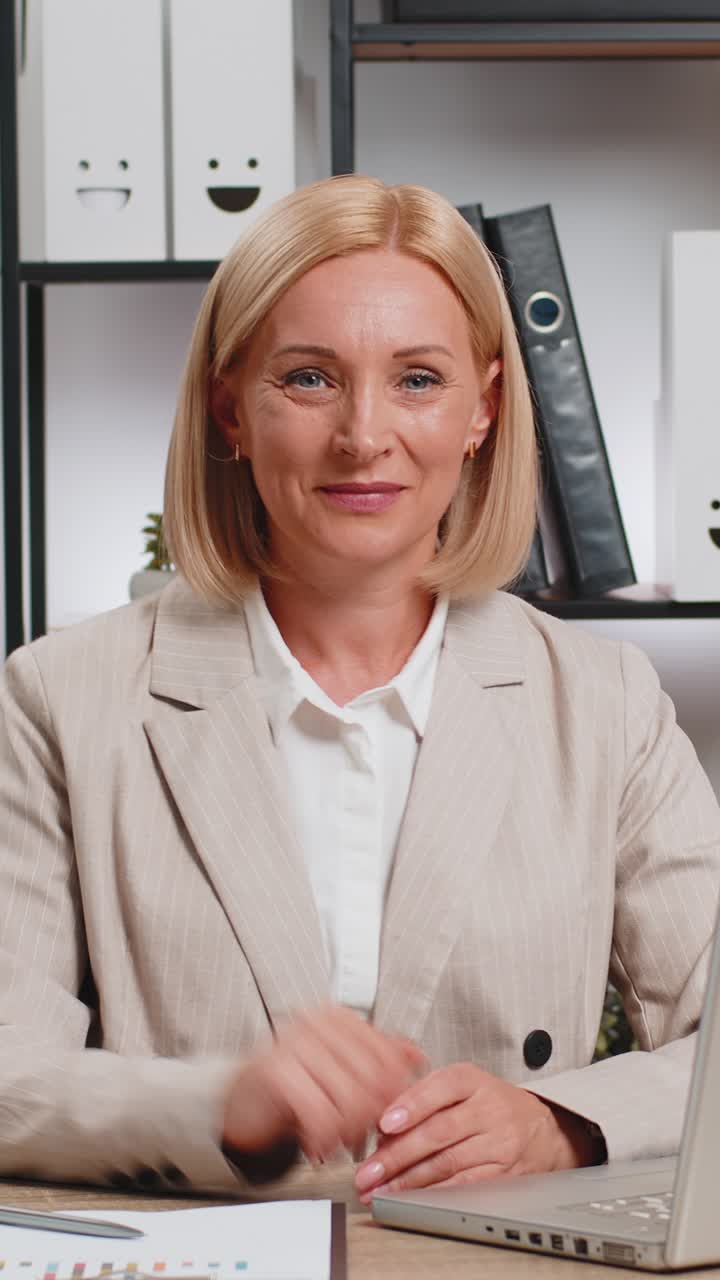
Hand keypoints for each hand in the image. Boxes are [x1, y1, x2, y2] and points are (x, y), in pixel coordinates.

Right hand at [223, 1005, 424, 1161]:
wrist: (241, 1099)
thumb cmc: (295, 1083)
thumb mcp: (339, 1065)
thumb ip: (377, 1059)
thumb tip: (419, 1057)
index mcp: (338, 1017)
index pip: (387, 1055)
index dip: (395, 1092)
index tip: (390, 1116)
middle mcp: (317, 1023)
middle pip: (373, 1078)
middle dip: (374, 1116)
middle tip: (365, 1137)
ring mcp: (295, 1043)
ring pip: (351, 1098)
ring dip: (349, 1131)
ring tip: (341, 1143)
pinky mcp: (277, 1071)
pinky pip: (320, 1113)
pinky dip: (324, 1138)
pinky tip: (319, 1147)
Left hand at [354, 1061, 595, 1201]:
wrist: (542, 1128)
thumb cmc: (489, 1104)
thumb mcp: (461, 1084)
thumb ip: (423, 1096)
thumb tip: (381, 1128)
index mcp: (472, 1079)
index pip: (440, 1088)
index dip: (412, 1105)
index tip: (385, 1123)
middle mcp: (488, 1109)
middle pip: (439, 1131)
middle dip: (397, 1154)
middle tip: (368, 1170)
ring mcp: (499, 1143)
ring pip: (448, 1163)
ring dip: (408, 1180)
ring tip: (379, 1189)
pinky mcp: (504, 1174)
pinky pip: (463, 1187)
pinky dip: (433, 1194)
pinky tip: (411, 1198)